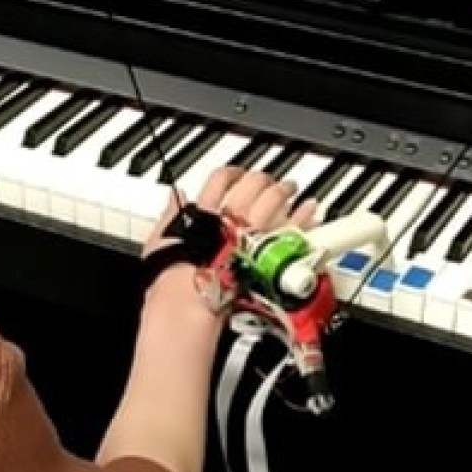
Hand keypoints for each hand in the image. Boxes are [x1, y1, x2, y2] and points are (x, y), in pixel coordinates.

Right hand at [142, 166, 318, 309]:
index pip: (220, 179)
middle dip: (261, 179)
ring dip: (284, 190)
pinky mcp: (269, 252)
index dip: (230, 173)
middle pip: (251, 184)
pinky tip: (310, 208)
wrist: (191, 298)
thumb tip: (174, 197)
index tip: (236, 175)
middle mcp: (231, 216)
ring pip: (274, 199)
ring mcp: (253, 233)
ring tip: (289, 187)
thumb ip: (172, 214)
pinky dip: (304, 215)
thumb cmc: (172, 273)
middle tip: (266, 179)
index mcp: (204, 210)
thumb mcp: (161, 238)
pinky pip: (293, 227)